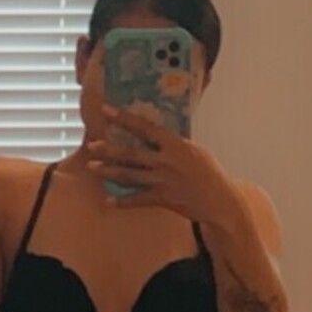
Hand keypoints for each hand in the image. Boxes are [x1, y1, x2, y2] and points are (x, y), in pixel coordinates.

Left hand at [88, 105, 235, 226]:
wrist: (220, 200)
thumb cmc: (209, 173)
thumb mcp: (195, 150)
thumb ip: (174, 144)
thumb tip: (156, 134)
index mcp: (175, 144)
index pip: (145, 127)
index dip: (124, 118)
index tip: (105, 110)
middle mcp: (166, 161)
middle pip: (131, 153)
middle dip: (108, 150)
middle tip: (92, 146)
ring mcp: (163, 180)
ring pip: (129, 175)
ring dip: (108, 171)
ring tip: (92, 167)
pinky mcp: (163, 198)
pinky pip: (137, 199)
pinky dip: (122, 201)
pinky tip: (108, 201)